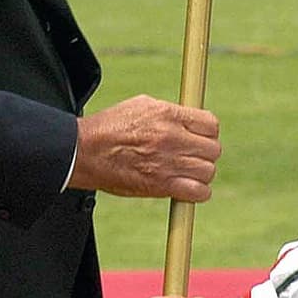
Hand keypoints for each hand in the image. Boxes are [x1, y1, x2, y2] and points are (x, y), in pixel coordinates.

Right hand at [68, 95, 219, 200]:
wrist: (84, 152)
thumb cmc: (109, 127)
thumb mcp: (141, 105)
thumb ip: (170, 111)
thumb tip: (189, 117)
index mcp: (168, 115)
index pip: (211, 124)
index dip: (208, 131)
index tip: (201, 136)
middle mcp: (172, 138)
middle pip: (213, 149)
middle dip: (206, 152)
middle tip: (193, 155)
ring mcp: (168, 163)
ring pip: (208, 171)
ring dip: (201, 172)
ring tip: (187, 171)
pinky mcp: (161, 186)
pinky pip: (199, 192)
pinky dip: (198, 192)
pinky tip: (187, 187)